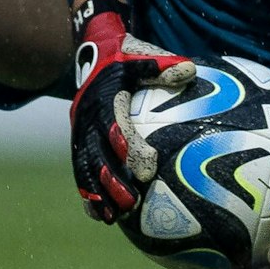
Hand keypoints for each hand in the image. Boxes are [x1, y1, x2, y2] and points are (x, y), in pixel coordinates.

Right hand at [68, 0, 194, 221]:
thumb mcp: (139, 55)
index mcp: (104, 98)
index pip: (116, 125)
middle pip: (98, 155)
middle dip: (112, 181)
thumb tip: (190, 71)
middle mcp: (87, 118)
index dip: (129, 146)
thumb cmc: (123, 56)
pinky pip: (81, 171)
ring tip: (113, 219)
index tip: (148, 168)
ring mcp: (80, 132)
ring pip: (85, 168)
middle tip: (132, 203)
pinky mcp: (79, 142)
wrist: (89, 50)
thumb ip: (162, 65)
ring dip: (97, 194)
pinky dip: (88, 194)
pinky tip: (101, 217)